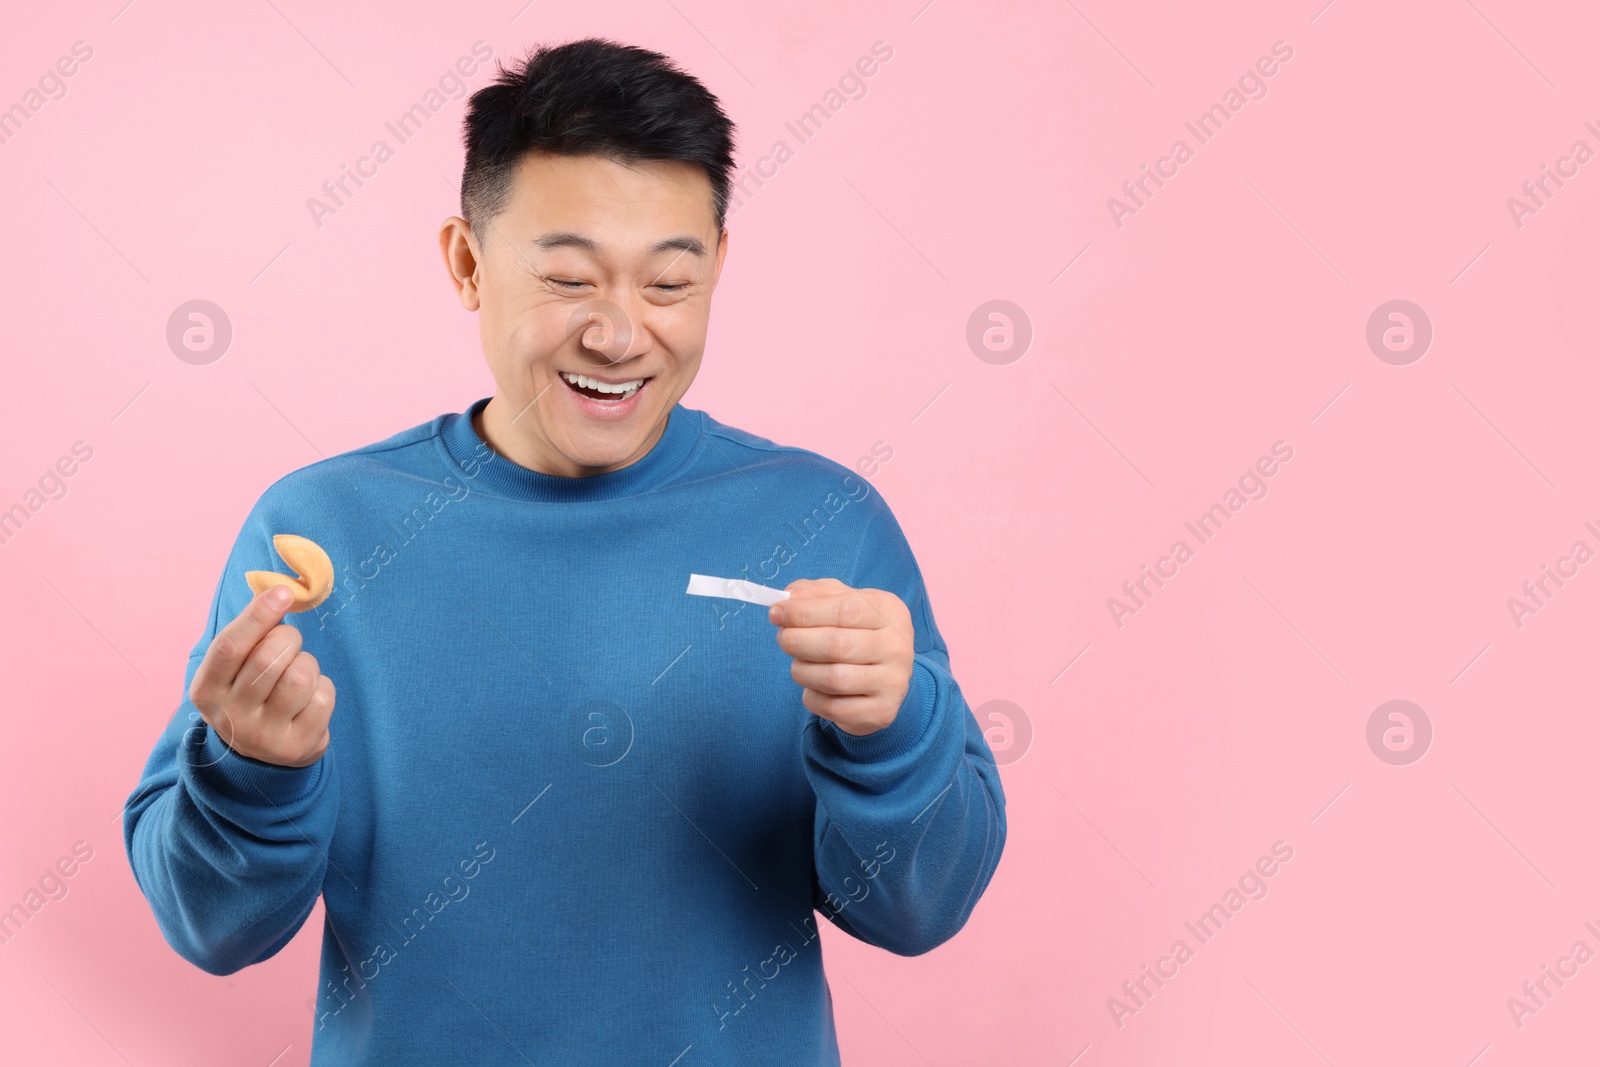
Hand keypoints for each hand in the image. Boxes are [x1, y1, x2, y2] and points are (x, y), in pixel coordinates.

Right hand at [188, 586, 337, 767]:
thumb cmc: (249, 693)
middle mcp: (230, 715)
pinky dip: (323, 687)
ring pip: (301, 676)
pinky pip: (323, 696)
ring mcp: (264, 735)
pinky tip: (308, 698)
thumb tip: (278, 592)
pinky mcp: (297, 746)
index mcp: (206, 689)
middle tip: (289, 642)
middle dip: (288, 638)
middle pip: (269, 657)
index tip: (283, 592)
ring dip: (307, 664)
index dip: (258, 616)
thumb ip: (249, 635)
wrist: (260, 755)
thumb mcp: (234, 669)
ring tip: (297, 673)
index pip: (230, 647)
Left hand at [768, 578, 914, 736]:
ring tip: (799, 663)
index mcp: (890, 611)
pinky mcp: (881, 712)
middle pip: (837, 645)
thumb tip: (787, 599)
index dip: (804, 612)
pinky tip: (814, 687)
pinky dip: (812, 697)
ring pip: (833, 679)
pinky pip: (833, 707)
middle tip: (783, 638)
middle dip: (798, 641)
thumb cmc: (857, 631)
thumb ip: (814, 594)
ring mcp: (893, 683)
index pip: (845, 610)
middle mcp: (898, 647)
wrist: (884, 677)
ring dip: (802, 670)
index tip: (776, 613)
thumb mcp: (841, 602)